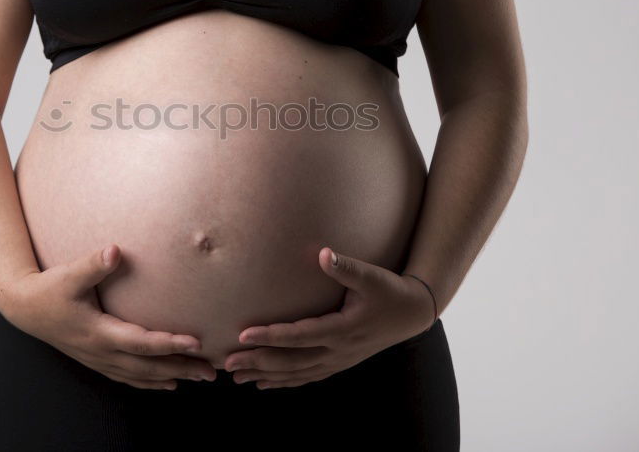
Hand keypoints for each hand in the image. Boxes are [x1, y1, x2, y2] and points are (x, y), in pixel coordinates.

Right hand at [0, 244, 216, 389]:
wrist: (24, 308)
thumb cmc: (49, 289)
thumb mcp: (69, 274)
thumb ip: (93, 264)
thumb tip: (115, 250)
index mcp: (98, 332)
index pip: (141, 342)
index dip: (169, 344)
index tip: (195, 342)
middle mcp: (100, 351)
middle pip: (147, 366)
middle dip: (181, 368)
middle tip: (212, 371)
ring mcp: (98, 359)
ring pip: (140, 375)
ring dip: (171, 378)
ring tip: (199, 377)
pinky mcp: (96, 359)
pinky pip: (128, 377)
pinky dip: (150, 382)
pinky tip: (168, 384)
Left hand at [223, 247, 435, 388]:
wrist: (412, 313)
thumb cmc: (389, 290)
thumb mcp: (372, 276)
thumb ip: (346, 267)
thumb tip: (324, 254)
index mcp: (343, 329)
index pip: (299, 336)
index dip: (270, 336)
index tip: (243, 335)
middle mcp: (338, 351)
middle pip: (292, 361)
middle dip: (258, 363)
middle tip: (227, 363)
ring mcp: (339, 361)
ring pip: (297, 374)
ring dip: (266, 376)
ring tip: (237, 378)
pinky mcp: (339, 363)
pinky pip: (308, 377)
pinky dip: (285, 382)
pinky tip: (264, 384)